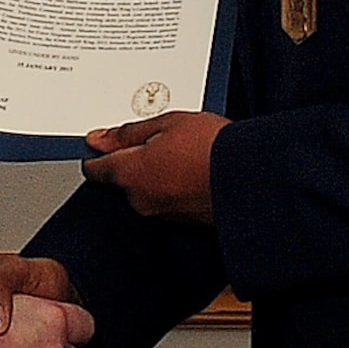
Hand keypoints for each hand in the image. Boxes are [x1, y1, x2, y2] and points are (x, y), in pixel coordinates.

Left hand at [82, 111, 229, 223]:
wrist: (253, 181)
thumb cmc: (212, 150)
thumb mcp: (167, 123)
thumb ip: (127, 133)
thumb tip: (98, 139)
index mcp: (129, 174)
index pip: (95, 168)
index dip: (100, 152)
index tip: (105, 142)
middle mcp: (139, 201)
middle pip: (122, 179)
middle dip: (135, 160)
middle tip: (162, 139)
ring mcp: (161, 215)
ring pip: (146, 189)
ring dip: (158, 173)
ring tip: (186, 153)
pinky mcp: (181, 223)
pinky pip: (167, 200)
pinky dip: (175, 186)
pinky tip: (195, 170)